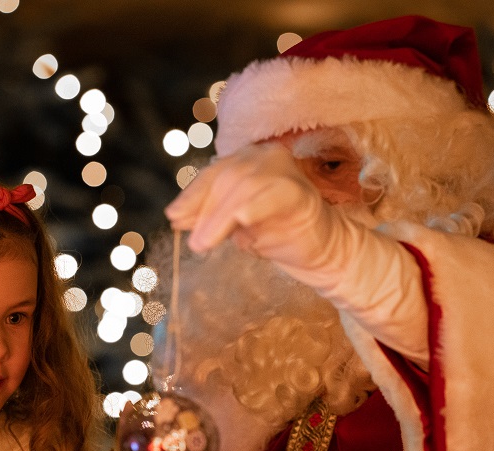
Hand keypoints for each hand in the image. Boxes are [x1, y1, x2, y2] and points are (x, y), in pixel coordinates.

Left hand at [165, 143, 370, 270]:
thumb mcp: (234, 223)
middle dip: (205, 212)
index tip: (174, 218)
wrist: (319, 250)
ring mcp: (285, 172)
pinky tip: (241, 220)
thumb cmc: (275, 233)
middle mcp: (265, 157)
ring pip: (244, 186)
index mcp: (246, 160)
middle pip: (226, 178)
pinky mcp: (301, 193)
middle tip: (194, 243)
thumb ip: (208, 215)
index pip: (213, 174)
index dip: (192, 196)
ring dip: (220, 218)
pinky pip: (275, 195)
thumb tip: (174, 216)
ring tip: (205, 244)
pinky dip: (255, 207)